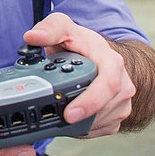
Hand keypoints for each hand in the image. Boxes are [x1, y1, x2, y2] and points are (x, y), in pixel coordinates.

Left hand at [24, 12, 135, 137]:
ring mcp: (122, 100)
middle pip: (106, 108)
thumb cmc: (77, 40)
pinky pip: (104, 128)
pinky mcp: (117, 113)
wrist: (90, 51)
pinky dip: (87, 129)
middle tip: (58, 121)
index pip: (108, 84)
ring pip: (105, 121)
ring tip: (60, 118)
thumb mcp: (61, 26)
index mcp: (111, 60)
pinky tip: (72, 123)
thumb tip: (32, 37)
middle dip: (82, 118)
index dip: (90, 101)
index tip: (70, 113)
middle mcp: (122, 82)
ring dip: (83, 124)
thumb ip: (48, 29)